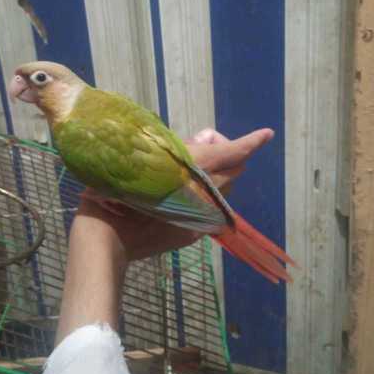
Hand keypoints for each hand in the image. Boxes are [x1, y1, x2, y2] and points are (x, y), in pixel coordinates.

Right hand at [77, 128, 273, 261]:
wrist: (106, 240)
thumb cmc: (116, 193)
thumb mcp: (144, 160)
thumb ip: (180, 150)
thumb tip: (204, 143)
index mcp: (194, 172)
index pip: (232, 154)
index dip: (251, 142)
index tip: (266, 134)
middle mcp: (206, 195)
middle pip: (233, 170)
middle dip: (224, 156)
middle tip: (197, 149)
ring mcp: (202, 218)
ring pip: (223, 191)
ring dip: (214, 177)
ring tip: (185, 172)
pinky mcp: (193, 234)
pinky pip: (209, 209)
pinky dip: (202, 196)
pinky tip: (178, 195)